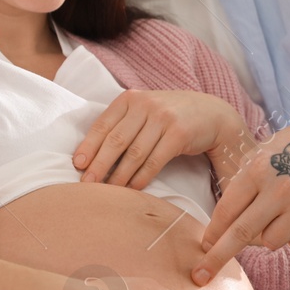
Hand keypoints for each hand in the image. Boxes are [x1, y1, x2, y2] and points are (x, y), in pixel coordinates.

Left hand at [73, 89, 249, 189]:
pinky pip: (154, 161)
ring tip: (107, 191)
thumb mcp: (144, 111)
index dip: (88, 146)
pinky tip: (132, 189)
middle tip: (86, 184)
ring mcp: (163, 118)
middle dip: (99, 165)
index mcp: (131, 98)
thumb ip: (122, 124)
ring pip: (134, 153)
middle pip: (116, 140)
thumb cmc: (170, 117)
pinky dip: (141, 177)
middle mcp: (145, 105)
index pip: (103, 124)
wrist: (211, 114)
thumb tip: (91, 155)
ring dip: (119, 176)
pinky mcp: (179, 134)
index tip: (78, 165)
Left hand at [195, 119, 289, 284]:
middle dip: (217, 258)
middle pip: (241, 234)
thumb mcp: (266, 153)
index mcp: (259, 169)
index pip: (227, 211)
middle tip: (200, 276)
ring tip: (283, 212)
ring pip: (271, 242)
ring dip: (270, 235)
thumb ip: (244, 184)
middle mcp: (280, 188)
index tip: (202, 249)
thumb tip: (222, 225)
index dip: (212, 234)